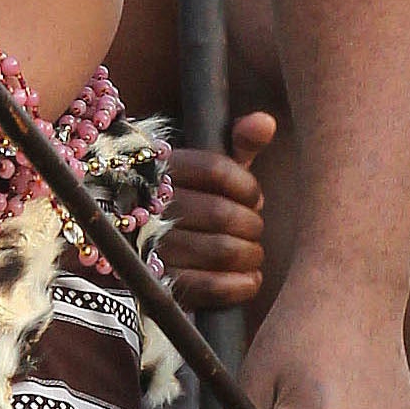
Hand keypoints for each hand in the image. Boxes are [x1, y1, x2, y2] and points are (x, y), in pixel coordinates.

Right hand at [158, 112, 275, 311]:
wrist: (143, 240)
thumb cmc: (193, 196)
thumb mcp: (212, 165)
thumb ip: (239, 141)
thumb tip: (266, 121)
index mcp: (163, 168)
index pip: (216, 169)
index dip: (247, 186)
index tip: (254, 197)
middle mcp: (152, 204)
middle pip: (223, 214)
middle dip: (251, 224)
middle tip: (253, 227)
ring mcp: (154, 246)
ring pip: (222, 251)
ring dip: (251, 254)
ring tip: (251, 251)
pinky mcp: (162, 283)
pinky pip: (212, 287)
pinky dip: (242, 284)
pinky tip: (248, 276)